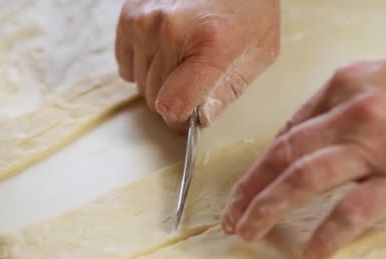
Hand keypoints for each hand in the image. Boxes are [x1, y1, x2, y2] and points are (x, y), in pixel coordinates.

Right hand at [115, 0, 279, 129]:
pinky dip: (143, 66)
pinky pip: (126, 63)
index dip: (181, 120)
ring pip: (140, 82)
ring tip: (184, 61)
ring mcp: (146, 20)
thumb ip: (228, 92)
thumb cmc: (252, 8)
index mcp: (211, 45)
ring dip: (159, 82)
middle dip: (173, 100)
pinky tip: (165, 52)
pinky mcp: (130, 14)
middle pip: (154, 97)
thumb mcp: (259, 54)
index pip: (173, 105)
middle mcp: (171, 31)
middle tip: (193, 85)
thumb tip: (199, 120)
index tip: (191, 118)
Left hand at [220, 44, 385, 258]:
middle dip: (250, 188)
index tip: (252, 183)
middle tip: (233, 214)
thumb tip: (315, 129)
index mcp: (348, 81)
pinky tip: (311, 253)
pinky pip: (352, 211)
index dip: (263, 161)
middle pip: (283, 154)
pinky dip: (325, 235)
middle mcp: (354, 110)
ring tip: (248, 232)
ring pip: (302, 179)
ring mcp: (378, 144)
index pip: (290, 128)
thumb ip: (349, 98)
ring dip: (266, 208)